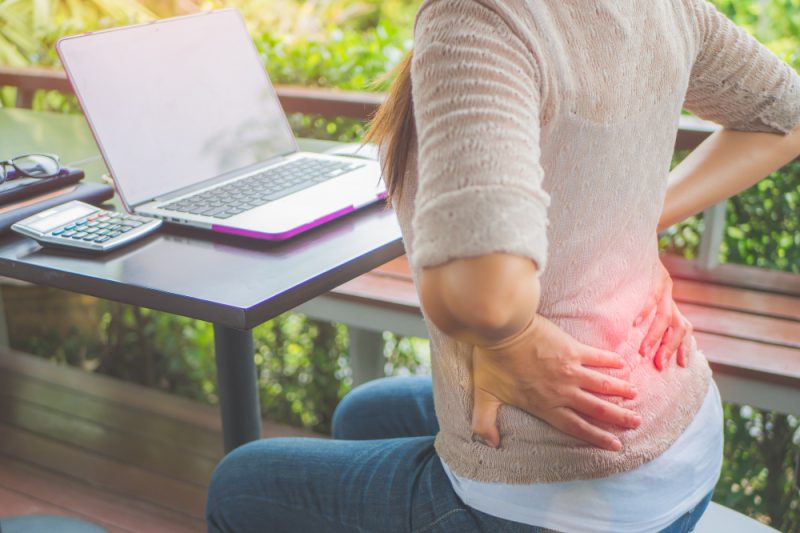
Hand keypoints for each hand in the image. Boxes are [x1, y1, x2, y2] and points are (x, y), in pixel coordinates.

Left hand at [471, 314, 639, 450]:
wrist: (501, 331)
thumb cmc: (491, 363)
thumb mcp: (484, 397)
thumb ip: (485, 423)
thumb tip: (488, 444)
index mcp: (544, 405)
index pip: (576, 426)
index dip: (597, 437)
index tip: (615, 445)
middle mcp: (562, 391)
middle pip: (596, 408)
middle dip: (618, 417)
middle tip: (636, 422)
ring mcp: (570, 370)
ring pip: (603, 384)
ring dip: (620, 390)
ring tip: (635, 395)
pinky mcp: (572, 349)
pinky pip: (597, 357)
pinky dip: (611, 361)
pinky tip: (623, 363)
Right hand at [634, 260, 692, 369]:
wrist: (636, 237)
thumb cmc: (635, 268)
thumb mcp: (643, 290)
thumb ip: (646, 308)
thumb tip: (633, 331)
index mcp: (670, 300)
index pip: (684, 327)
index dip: (685, 346)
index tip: (682, 365)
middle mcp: (670, 295)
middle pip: (678, 326)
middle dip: (670, 347)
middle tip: (659, 364)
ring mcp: (663, 285)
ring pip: (664, 316)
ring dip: (655, 337)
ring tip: (645, 352)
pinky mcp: (654, 276)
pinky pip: (650, 297)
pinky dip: (643, 311)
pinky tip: (635, 323)